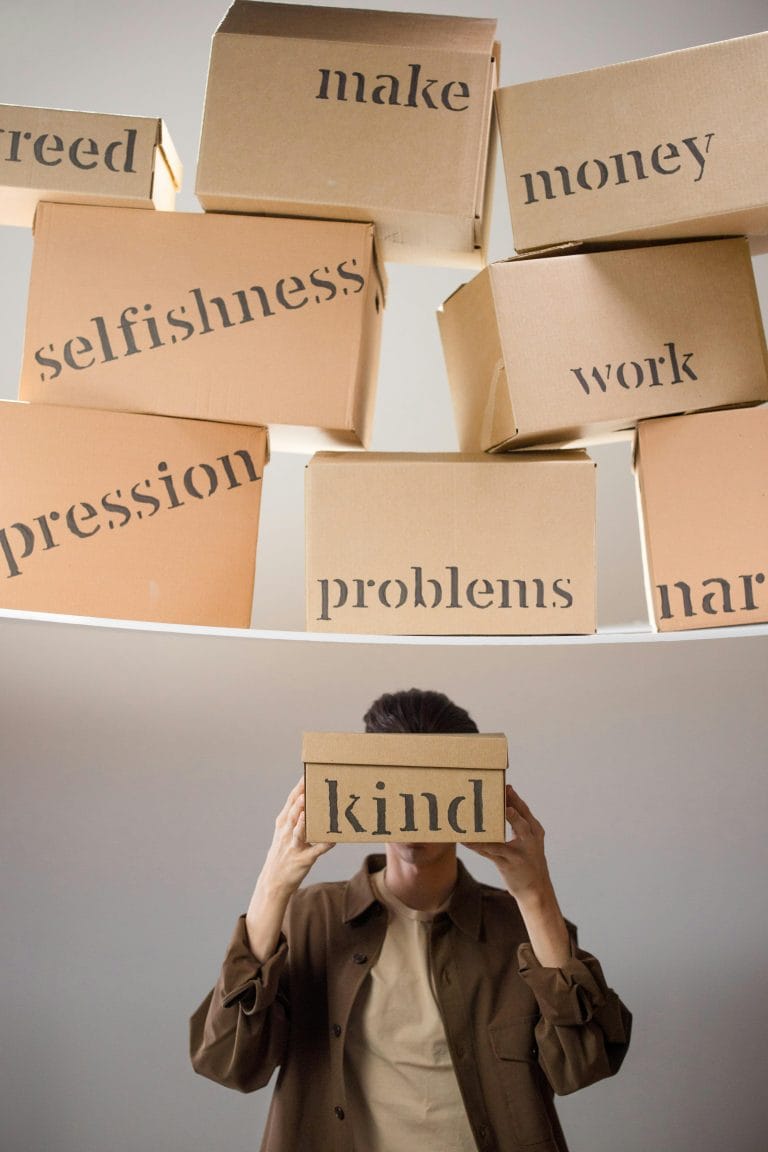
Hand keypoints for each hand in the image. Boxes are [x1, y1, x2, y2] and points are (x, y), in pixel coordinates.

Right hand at [246, 779, 332, 961]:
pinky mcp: (302, 860)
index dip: (299, 786)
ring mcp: (293, 846)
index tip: (308, 772)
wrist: (274, 881)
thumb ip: (296, 815)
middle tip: (310, 783)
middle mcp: (286, 832)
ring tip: (310, 806)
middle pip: (294, 811)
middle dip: (301, 798)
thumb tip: (310, 796)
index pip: (291, 800)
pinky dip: (323, 844)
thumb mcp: (284, 832)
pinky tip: (333, 838)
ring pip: (299, 829)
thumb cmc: (283, 852)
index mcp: (283, 822)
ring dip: (304, 818)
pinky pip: (315, 851)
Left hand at [468, 785, 569, 966]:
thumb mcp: (530, 840)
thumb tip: (507, 800)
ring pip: (500, 838)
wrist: (536, 890)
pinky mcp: (508, 864)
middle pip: (518, 820)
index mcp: (535, 831)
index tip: (504, 785)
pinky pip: (489, 853)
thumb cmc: (529, 860)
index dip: (514, 797)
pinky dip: (476, 846)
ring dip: (486, 828)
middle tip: (496, 795)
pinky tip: (466, 840)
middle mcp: (530, 840)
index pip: (524, 810)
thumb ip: (519, 822)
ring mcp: (519, 853)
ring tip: (472, 819)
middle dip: (507, 807)